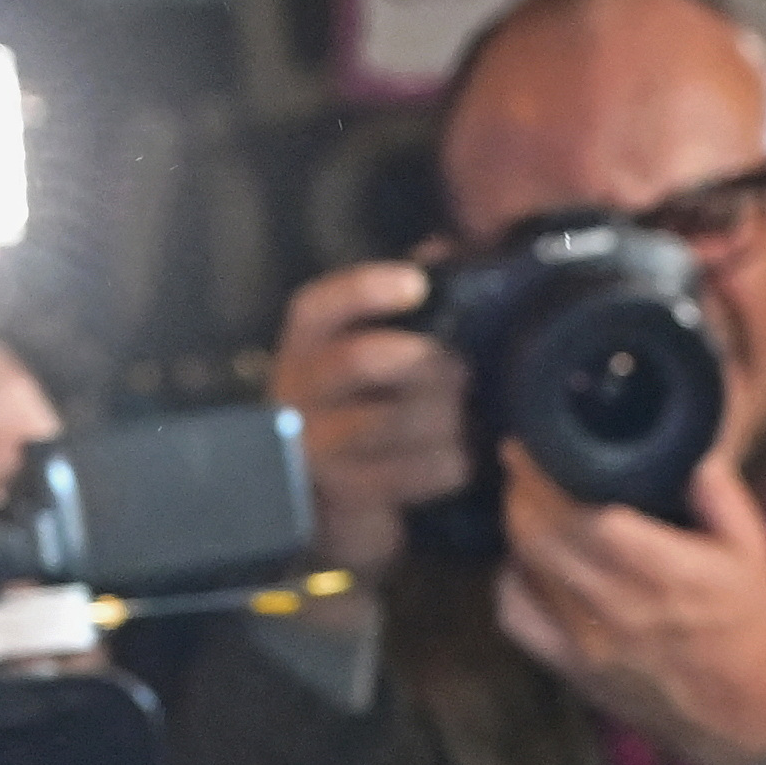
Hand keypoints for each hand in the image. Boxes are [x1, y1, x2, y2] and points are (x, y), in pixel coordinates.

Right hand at [269, 261, 469, 582]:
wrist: (325, 513)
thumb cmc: (356, 417)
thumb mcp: (366, 357)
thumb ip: (401, 306)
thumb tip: (440, 251)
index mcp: (303, 350)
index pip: (319, 308)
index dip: (365, 290)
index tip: (416, 284)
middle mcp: (298, 396)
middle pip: (359, 361)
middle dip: (424, 361)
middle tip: (461, 370)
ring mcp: (315, 450)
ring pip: (389, 420)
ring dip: (443, 416)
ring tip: (467, 418)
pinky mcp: (344, 496)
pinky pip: (410, 473)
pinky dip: (448, 462)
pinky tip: (462, 459)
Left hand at [495, 448, 765, 764]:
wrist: (750, 718)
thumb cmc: (752, 629)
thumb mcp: (752, 551)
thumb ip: (719, 493)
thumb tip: (688, 450)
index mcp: (661, 569)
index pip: (578, 512)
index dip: (539, 477)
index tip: (524, 448)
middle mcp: (615, 604)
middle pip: (537, 537)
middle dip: (518, 494)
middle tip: (520, 468)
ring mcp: (587, 642)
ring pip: (523, 572)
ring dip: (517, 533)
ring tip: (525, 509)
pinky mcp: (574, 670)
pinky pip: (518, 619)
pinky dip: (512, 585)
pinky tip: (527, 567)